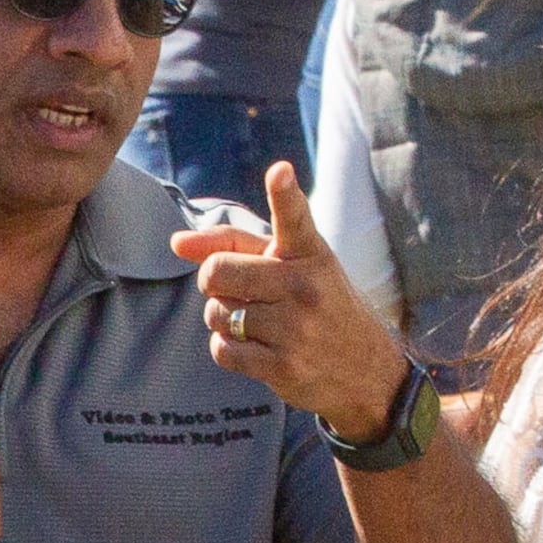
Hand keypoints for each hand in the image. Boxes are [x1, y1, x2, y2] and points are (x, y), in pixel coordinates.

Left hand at [170, 163, 411, 442]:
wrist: (366, 370)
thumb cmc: (316, 304)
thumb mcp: (291, 265)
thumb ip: (233, 245)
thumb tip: (176, 242)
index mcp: (310, 253)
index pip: (294, 218)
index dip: (284, 194)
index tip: (279, 172)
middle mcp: (305, 286)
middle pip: (216, 271)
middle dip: (213, 281)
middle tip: (236, 289)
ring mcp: (296, 328)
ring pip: (215, 313)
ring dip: (223, 318)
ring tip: (258, 321)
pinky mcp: (284, 367)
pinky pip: (221, 349)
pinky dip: (228, 348)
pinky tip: (258, 347)